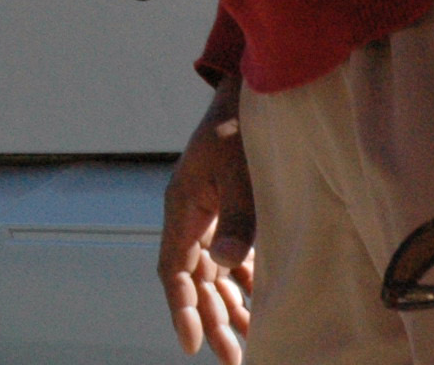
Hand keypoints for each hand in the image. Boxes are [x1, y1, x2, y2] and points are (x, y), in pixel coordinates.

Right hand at [158, 80, 253, 361]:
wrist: (254, 94)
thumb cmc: (242, 132)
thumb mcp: (240, 176)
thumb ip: (238, 220)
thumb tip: (225, 264)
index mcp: (182, 207)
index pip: (173, 270)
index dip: (181, 308)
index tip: (192, 344)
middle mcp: (191, 216)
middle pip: (194, 279)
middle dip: (210, 318)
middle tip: (231, 358)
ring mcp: (209, 214)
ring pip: (213, 272)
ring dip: (227, 305)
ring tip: (247, 342)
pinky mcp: (229, 210)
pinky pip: (231, 256)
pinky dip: (243, 282)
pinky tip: (260, 303)